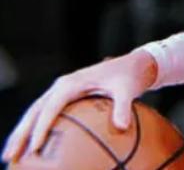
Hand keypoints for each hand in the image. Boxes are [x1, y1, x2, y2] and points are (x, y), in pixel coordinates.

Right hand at [1, 50, 156, 163]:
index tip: (35, 147)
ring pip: (34, 114)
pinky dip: (34, 131)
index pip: (51, 107)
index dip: (42, 127)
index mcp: (71, 83)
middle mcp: (60, 86)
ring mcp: (60, 92)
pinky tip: (31, 149)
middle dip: (21, 134)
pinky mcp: (64, 98)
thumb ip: (123, 107)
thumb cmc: (129, 76)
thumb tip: (121, 127)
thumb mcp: (128, 89)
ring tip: (11, 156)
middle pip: (34, 111)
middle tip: (10, 156)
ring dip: (22, 134)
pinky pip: (44, 116)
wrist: (132, 65)